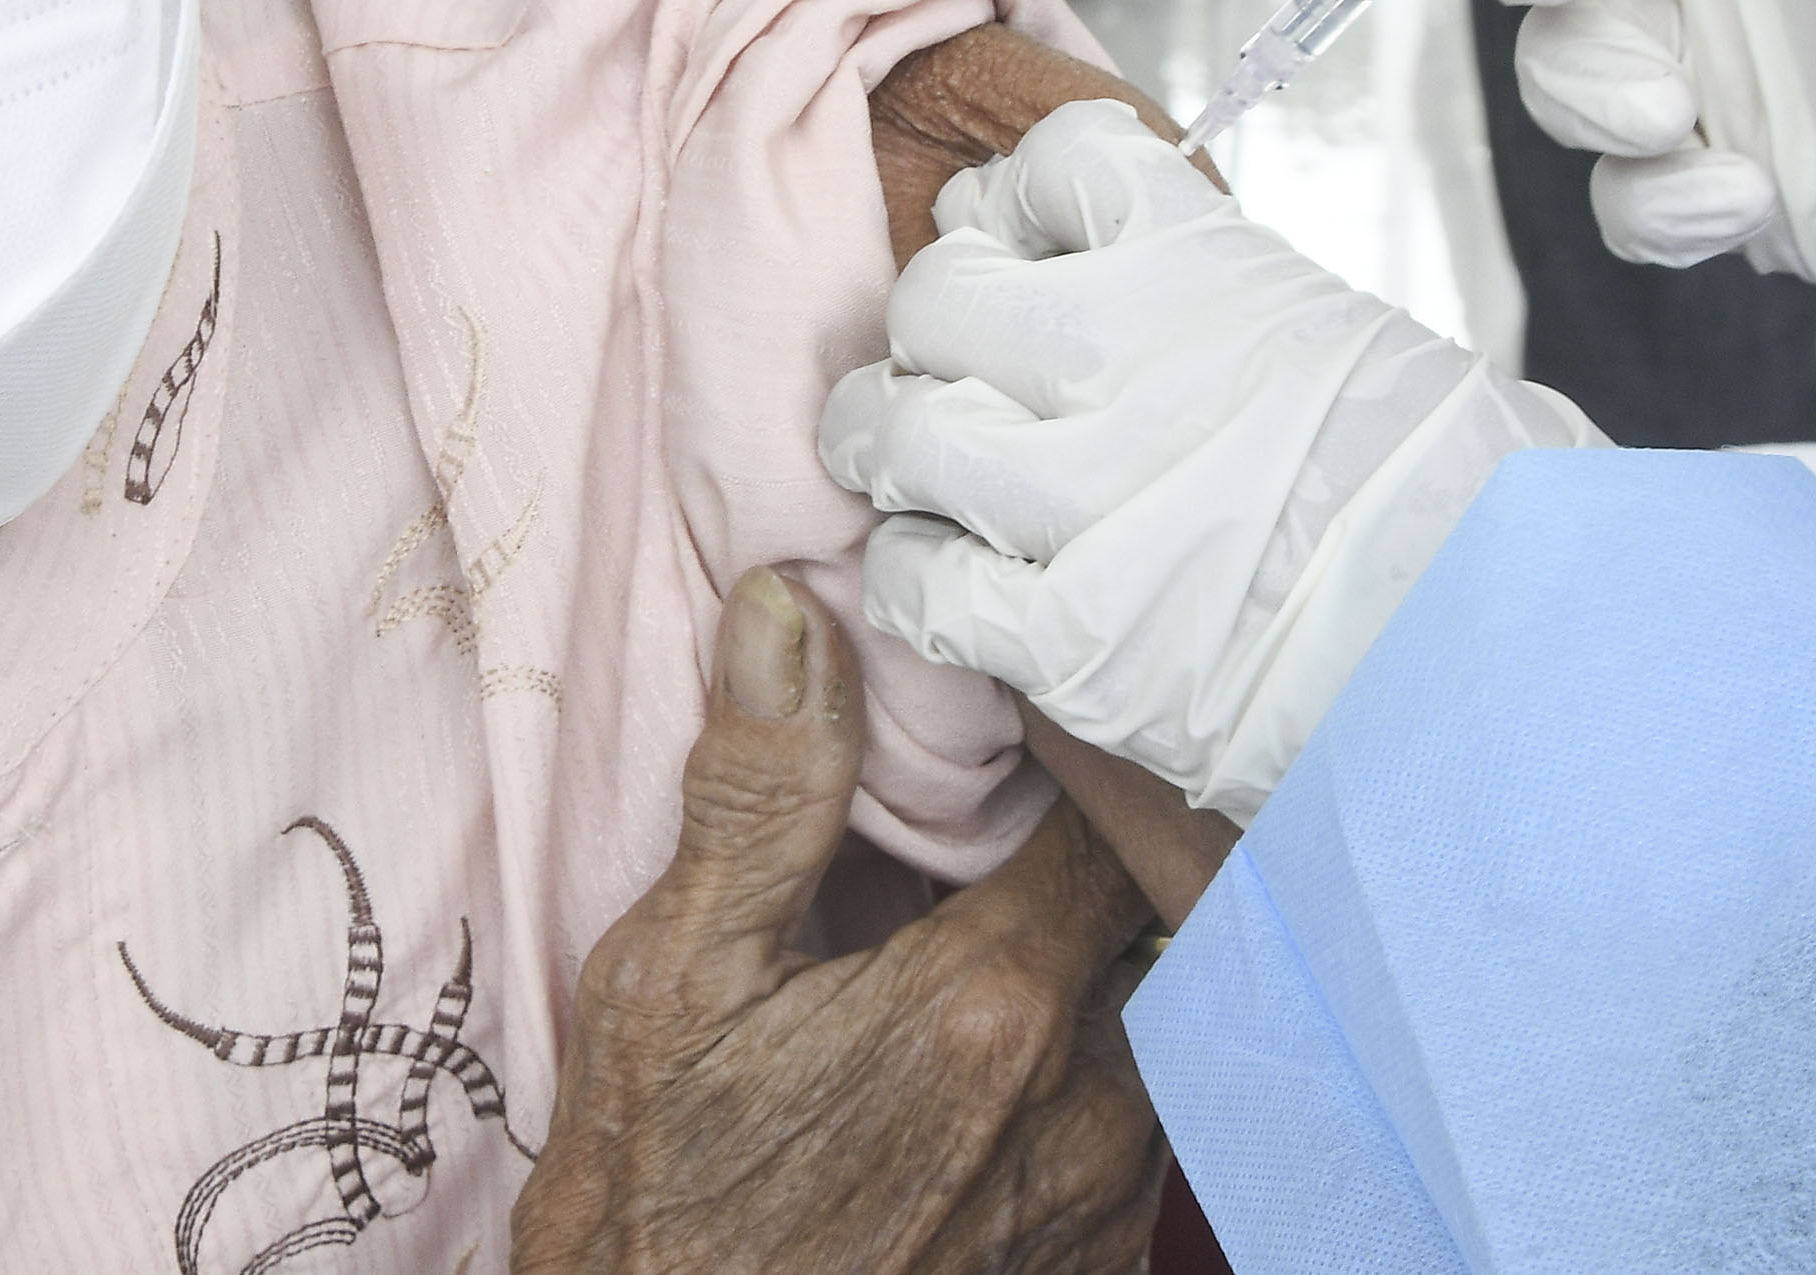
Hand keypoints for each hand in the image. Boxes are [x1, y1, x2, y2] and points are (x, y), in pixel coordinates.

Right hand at [513, 569, 1163, 1274]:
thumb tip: (791, 607)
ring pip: (1157, 1020)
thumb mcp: (672, 981)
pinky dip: (1086, 1069)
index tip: (1010, 726)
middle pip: (1155, 917)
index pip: (1115, 816)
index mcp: (991, 1003)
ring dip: (1094, 966)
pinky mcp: (1099, 1269)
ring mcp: (1104, 1201)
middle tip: (1004, 820)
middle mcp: (1088, 1105)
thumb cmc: (658, 1203)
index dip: (1072, 755)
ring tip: (988, 932)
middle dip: (1092, 856)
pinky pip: (1138, 1126)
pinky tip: (989, 1062)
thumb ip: (757, 790)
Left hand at [825, 103, 1599, 822]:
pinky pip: (915, 578)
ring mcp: (1090, 501)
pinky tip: (958, 582)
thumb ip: (1207, 294)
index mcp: (1212, 268)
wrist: (1512, 659)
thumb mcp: (1345, 336)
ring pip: (898, 429)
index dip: (1011, 207)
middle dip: (933, 331)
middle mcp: (1131, 362)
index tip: (1015, 244)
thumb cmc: (1455, 506)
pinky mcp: (1071, 638)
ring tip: (918, 471)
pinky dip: (917, 578)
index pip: (1050, 166)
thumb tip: (1090, 255)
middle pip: (938, 292)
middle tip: (953, 372)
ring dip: (892, 450)